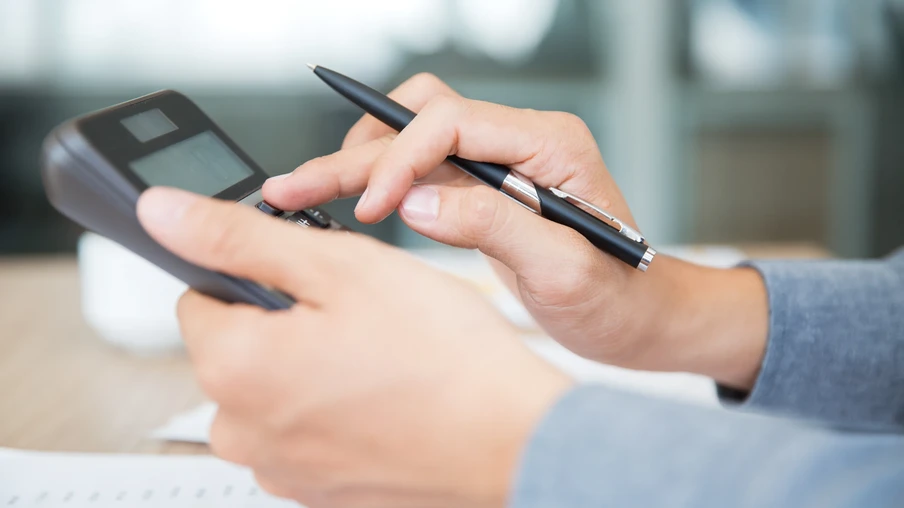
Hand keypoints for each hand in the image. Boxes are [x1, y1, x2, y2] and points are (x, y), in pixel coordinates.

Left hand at [137, 187, 571, 507]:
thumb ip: (237, 237)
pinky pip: (306, 430)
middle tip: (360, 314)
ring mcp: (282, 470)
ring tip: (381, 358)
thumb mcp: (339, 266)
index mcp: (232, 368)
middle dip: (285, 320)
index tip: (312, 275)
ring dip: (312, 366)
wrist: (514, 442)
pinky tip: (386, 396)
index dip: (257, 270)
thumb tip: (162, 212)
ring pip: (275, 389)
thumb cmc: (443, 358)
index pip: (200, 293)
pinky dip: (335, 409)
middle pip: (238, 345)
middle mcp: (242, 432)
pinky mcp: (318, 492)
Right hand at [262, 74, 768, 388]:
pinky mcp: (485, 189)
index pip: (453, 122)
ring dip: (358, 162)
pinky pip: (422, 170)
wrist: (638, 318)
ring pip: (412, 138)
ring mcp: (501, 163)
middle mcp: (521, 141)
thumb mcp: (565, 270)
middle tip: (297, 186)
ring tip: (304, 192)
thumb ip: (493, 226)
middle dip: (358, 154)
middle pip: (421, 120)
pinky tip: (346, 203)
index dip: (401, 158)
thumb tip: (414, 200)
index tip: (370, 208)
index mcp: (550, 144)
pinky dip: (380, 182)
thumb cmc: (619, 298)